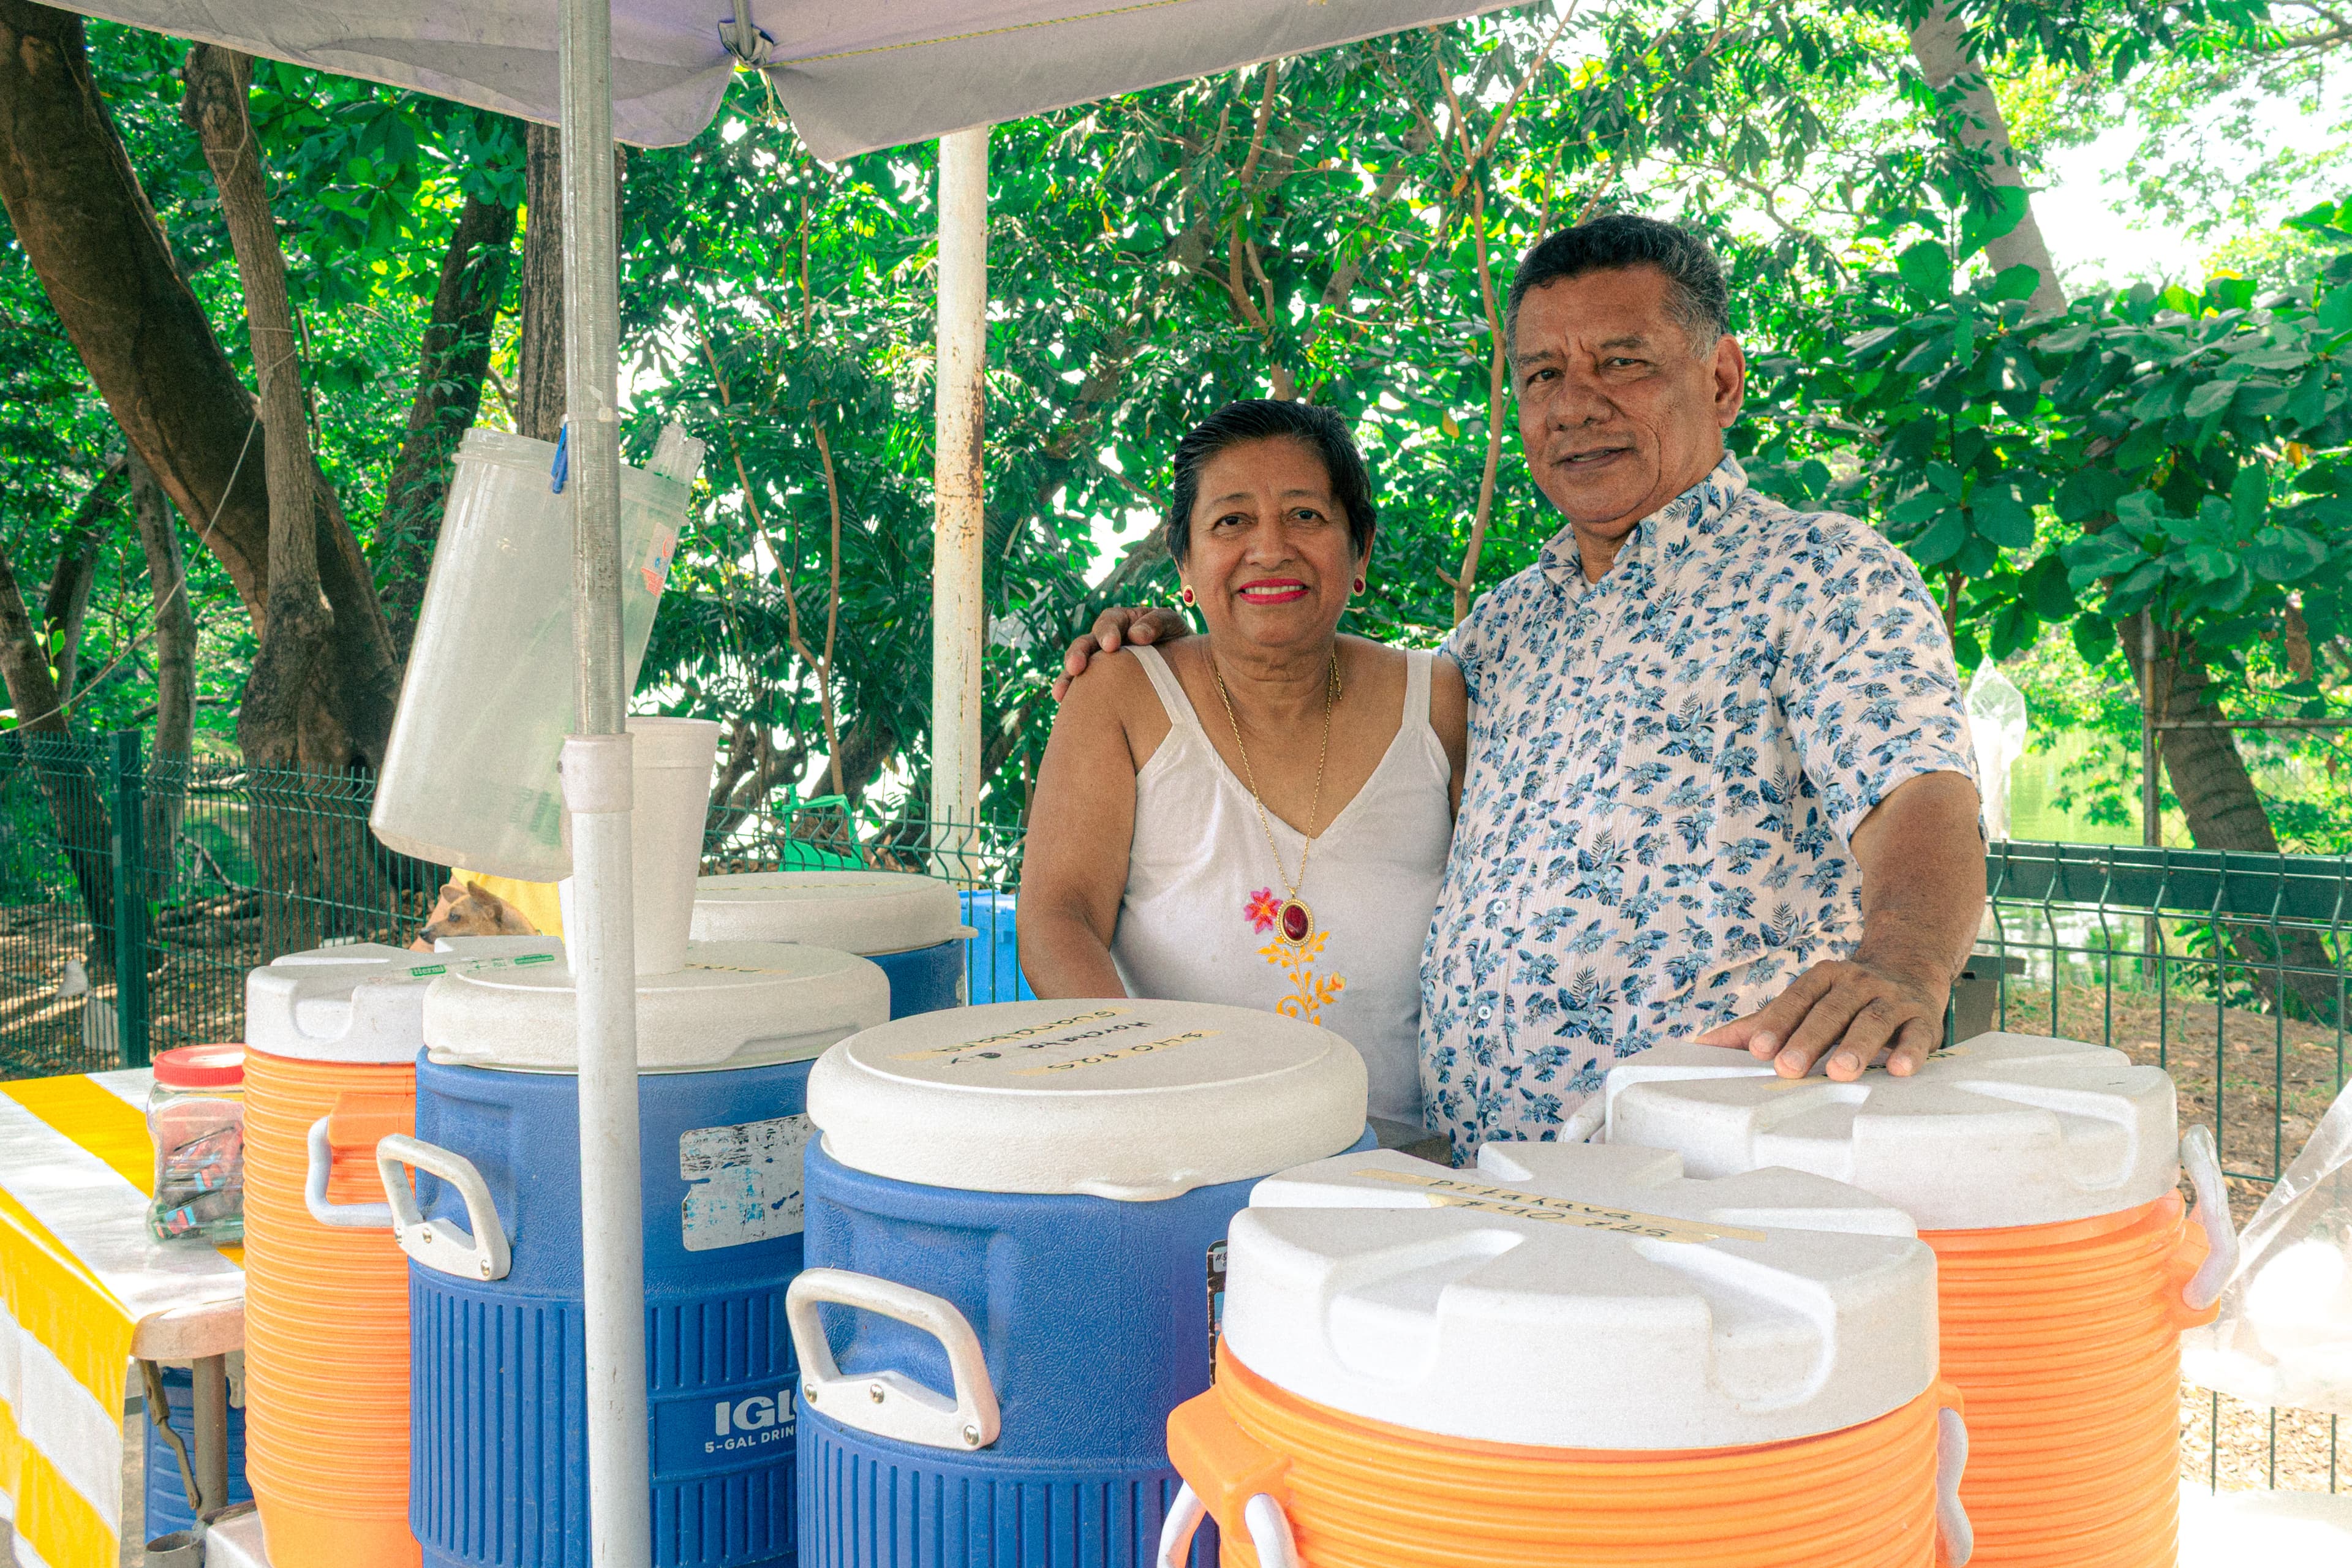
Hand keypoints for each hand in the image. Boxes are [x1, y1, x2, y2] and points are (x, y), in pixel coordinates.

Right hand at [1052, 605, 1189, 700]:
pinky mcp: (1101, 687)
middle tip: (1077, 668)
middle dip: (1079, 654)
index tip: (1110, 646)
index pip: (1109, 622)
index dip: (1107, 632)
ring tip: (1061, 693)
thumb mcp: (1172, 625)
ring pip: (1078, 668)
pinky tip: (1064, 703)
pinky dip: (1072, 695)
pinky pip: (1083, 689)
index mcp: (1124, 622)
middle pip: (1086, 643)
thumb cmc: (1180, 643)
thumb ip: (1156, 623)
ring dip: (1068, 678)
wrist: (1190, 671)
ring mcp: (1102, 665)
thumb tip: (1135, 636)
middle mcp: (1107, 642)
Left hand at [1694, 958, 1948, 1080]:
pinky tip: (1899, 1070)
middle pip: (1831, 1010)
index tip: (1757, 1049)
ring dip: (1857, 1046)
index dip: (1777, 1022)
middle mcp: (1857, 983)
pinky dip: (1909, 1051)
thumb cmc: (1844, 996)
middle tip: (1789, 1068)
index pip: (1796, 998)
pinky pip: (1917, 1035)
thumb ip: (1757, 1025)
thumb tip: (1702, 1047)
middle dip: (1809, 1039)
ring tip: (1841, 1072)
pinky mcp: (1923, 1020)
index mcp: (1823, 978)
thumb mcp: (1802, 1002)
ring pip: (1873, 1020)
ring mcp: (1892, 1000)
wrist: (1910, 964)